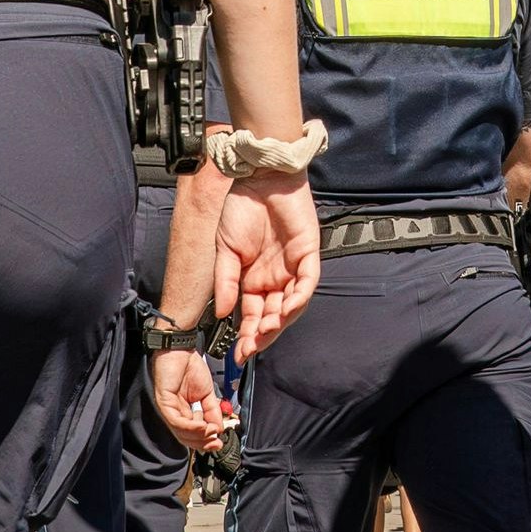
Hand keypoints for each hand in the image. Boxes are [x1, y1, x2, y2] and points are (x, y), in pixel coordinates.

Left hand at [152, 348, 232, 448]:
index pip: (192, 433)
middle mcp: (174, 412)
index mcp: (183, 410)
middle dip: (202, 442)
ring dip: (198, 436)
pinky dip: (191, 427)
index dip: (205, 440)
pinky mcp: (164, 402)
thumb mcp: (207, 393)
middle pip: (185, 437)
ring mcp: (167, 408)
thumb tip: (219, 428)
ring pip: (180, 432)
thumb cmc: (189, 365)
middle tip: (216, 442)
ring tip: (212, 432)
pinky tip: (203, 426)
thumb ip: (212, 411)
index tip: (218, 442)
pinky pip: (176, 421)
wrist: (181, 348)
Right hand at [211, 170, 320, 359]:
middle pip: (273, 317)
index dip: (246, 336)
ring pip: (292, 305)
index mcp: (251, 280)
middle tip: (251, 349)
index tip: (238, 355)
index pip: (252, 316)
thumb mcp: (224, 249)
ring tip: (266, 333)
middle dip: (263, 336)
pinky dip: (298, 298)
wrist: (256, 176)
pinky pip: (307, 283)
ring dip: (280, 322)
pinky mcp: (308, 254)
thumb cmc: (240, 208)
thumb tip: (222, 313)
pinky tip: (286, 310)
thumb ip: (225, 281)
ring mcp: (292, 268)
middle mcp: (273, 278)